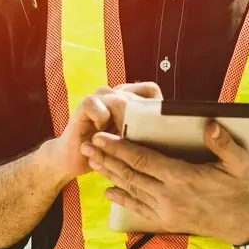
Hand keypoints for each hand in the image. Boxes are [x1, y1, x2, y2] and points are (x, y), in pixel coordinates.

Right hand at [44, 82, 161, 186]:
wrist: (74, 157)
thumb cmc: (106, 151)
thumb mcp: (131, 142)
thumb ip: (147, 132)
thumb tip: (174, 134)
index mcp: (129, 98)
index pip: (151, 90)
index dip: (156, 107)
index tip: (156, 130)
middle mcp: (115, 92)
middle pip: (135, 96)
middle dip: (138, 120)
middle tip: (136, 140)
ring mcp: (100, 96)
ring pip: (119, 98)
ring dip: (121, 122)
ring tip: (118, 138)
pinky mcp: (84, 104)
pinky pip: (96, 104)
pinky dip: (100, 119)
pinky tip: (99, 133)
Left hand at [82, 120, 248, 245]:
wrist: (245, 223)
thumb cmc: (241, 189)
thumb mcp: (239, 163)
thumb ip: (223, 143)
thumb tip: (210, 125)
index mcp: (183, 178)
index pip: (143, 160)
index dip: (120, 148)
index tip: (102, 137)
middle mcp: (169, 196)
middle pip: (130, 174)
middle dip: (106, 158)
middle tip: (86, 145)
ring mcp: (165, 210)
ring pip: (130, 190)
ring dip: (109, 175)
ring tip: (92, 161)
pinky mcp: (166, 220)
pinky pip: (138, 208)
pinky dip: (121, 199)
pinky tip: (108, 191)